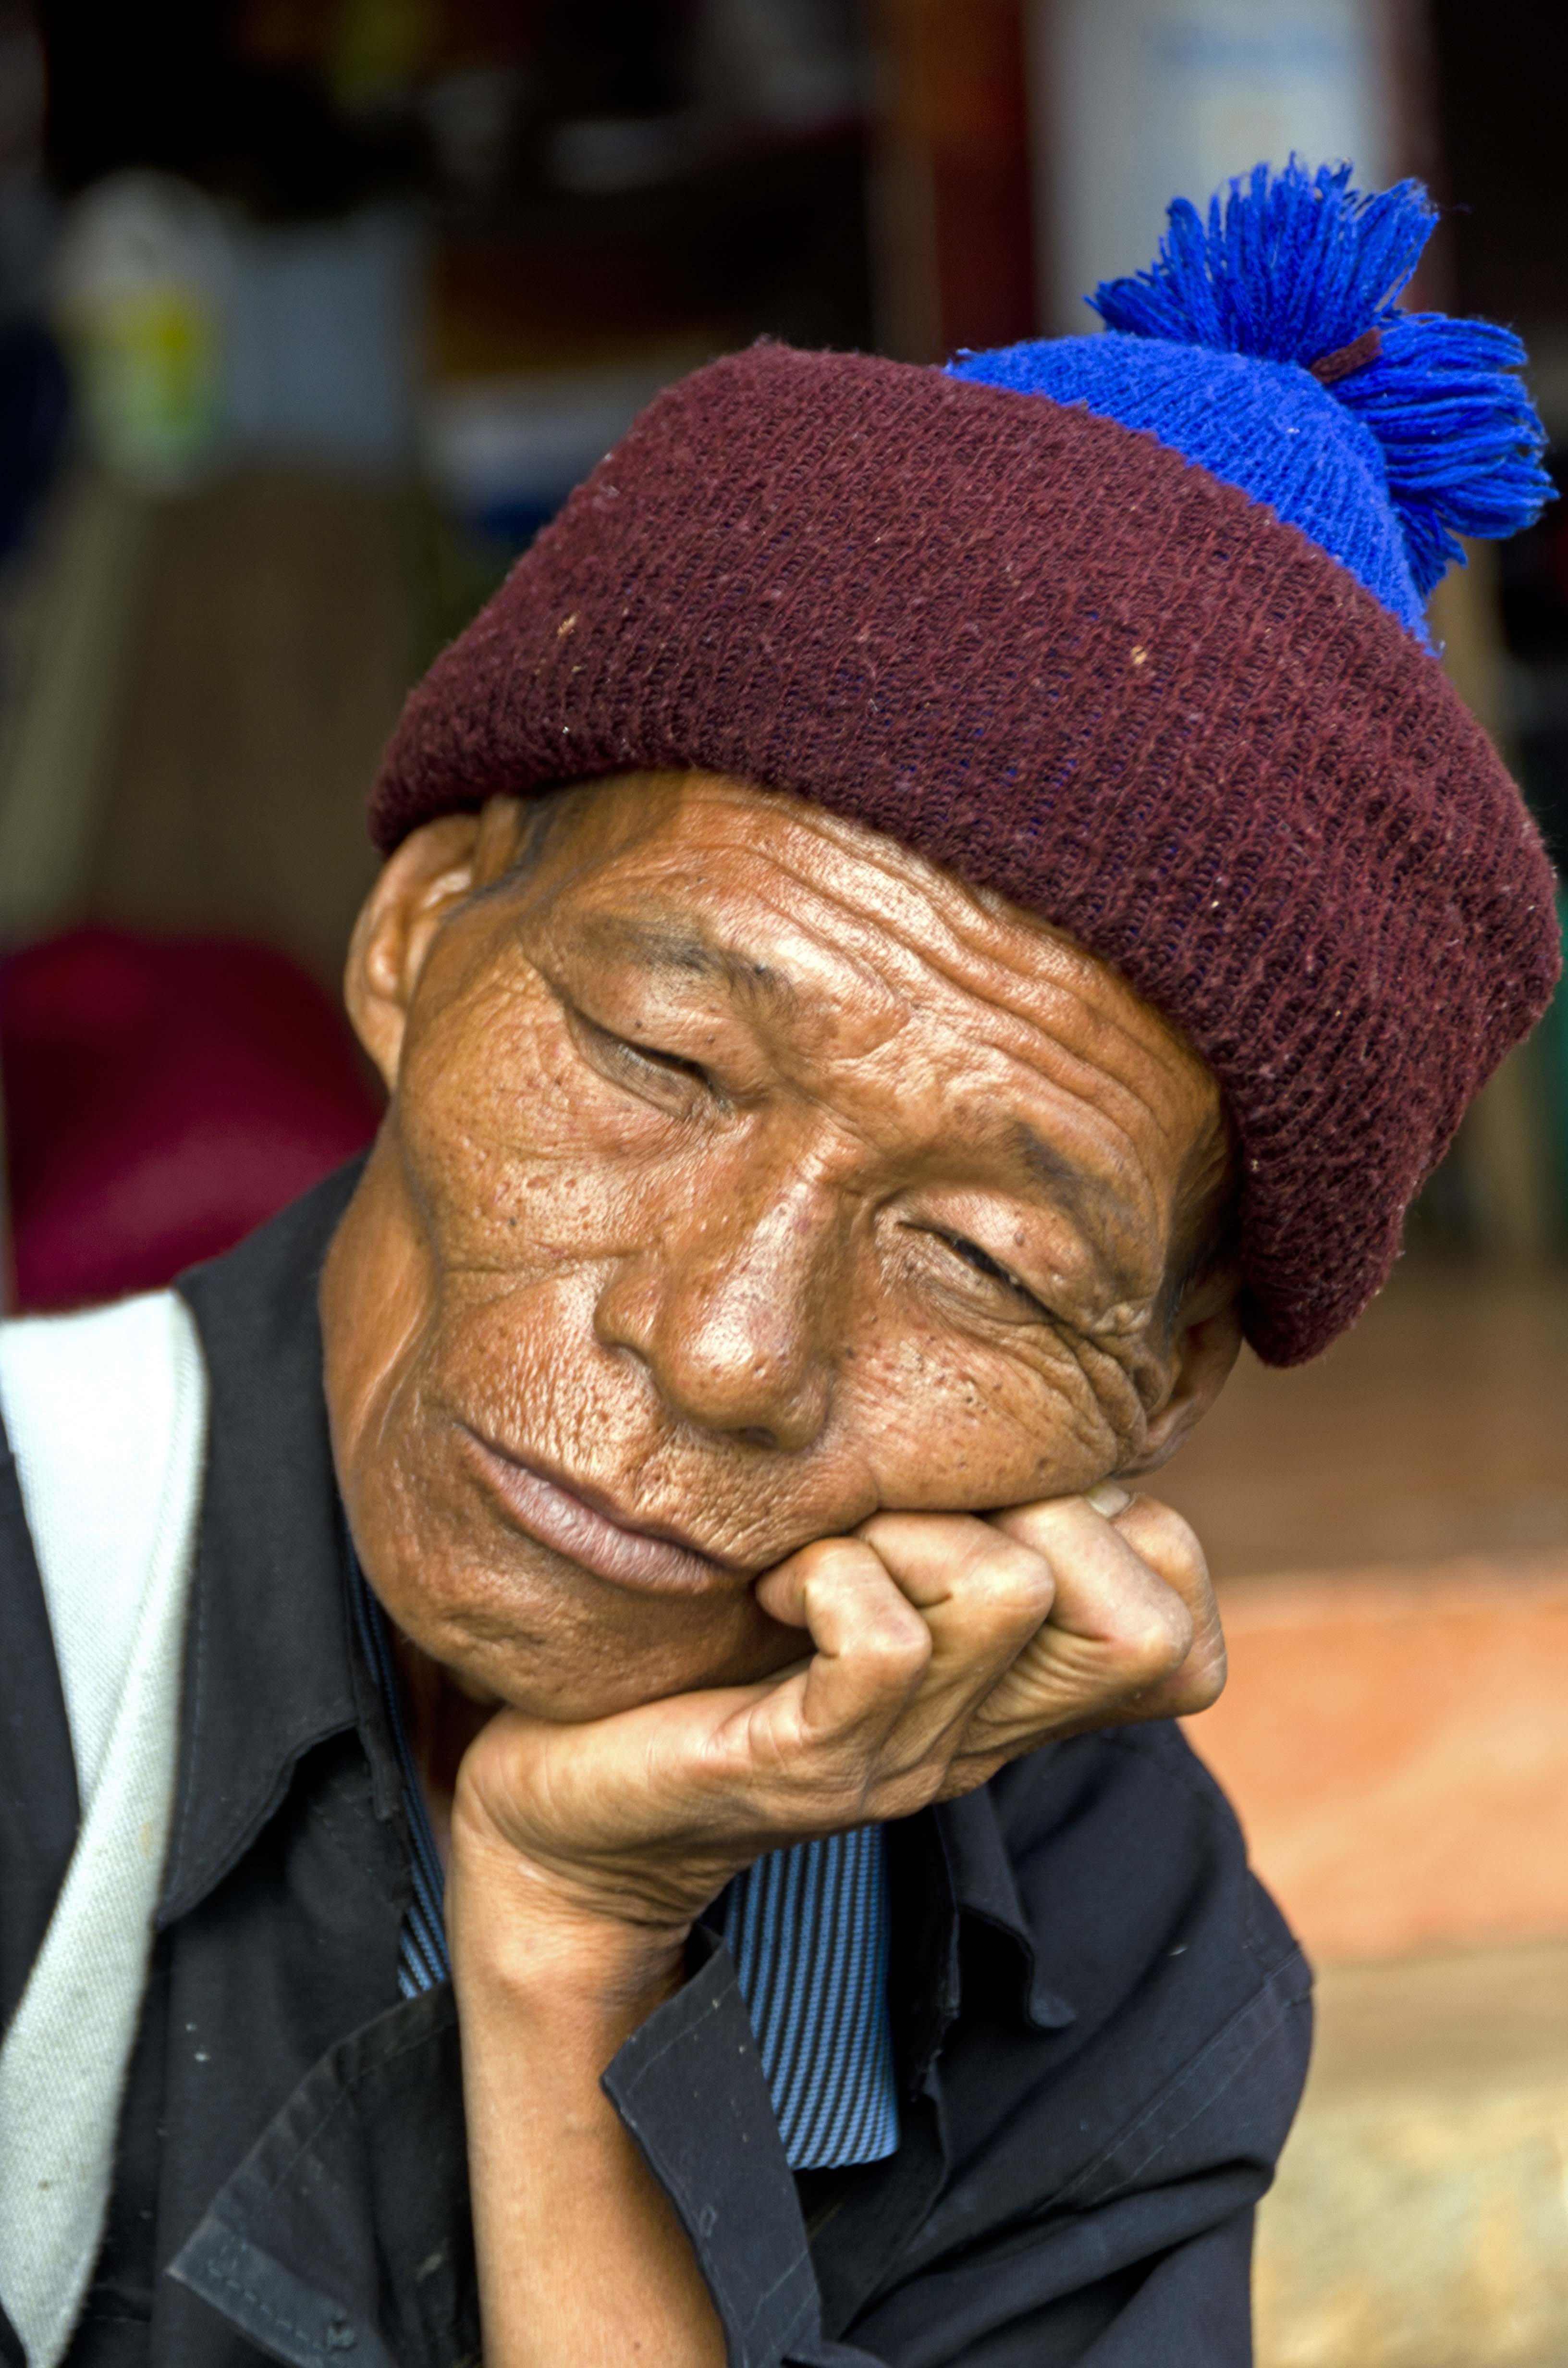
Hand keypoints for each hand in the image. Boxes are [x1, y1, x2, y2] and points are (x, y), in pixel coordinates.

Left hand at [450, 1487, 1222, 1946]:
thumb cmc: (705, 1664)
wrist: (567, 1821)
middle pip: (1146, 1625)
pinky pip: (885, 1645)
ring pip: (1010, 1593)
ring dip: (909, 1532)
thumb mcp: (855, 1581)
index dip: (1125, 1534)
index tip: (990, 1509)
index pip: (1184, 1635)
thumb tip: (1010, 1423)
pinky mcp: (806, 1769)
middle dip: (1040, 1516)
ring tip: (819, 1557)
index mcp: (1010, 1696)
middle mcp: (984, 1739)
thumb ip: (940, 1527)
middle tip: (907, 1521)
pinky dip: (830, 1580)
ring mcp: (904, 1760)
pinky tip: (773, 1595)